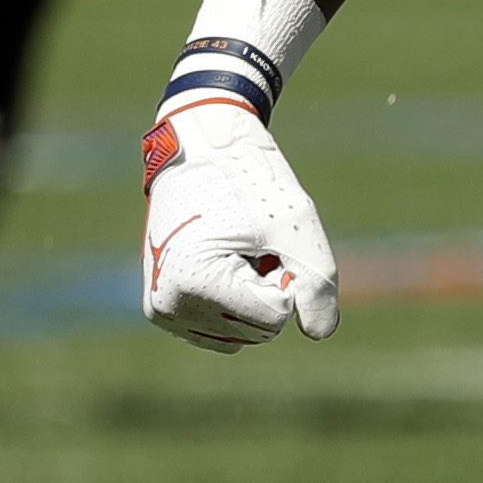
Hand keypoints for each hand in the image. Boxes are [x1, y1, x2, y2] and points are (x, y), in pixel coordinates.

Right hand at [143, 94, 339, 350]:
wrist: (200, 148)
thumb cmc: (249, 181)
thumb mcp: (295, 226)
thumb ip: (318, 284)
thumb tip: (320, 333)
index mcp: (194, 284)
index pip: (275, 318)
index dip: (285, 275)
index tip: (263, 238)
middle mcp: (169, 305)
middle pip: (258, 330)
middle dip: (266, 286)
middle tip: (248, 241)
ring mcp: (162, 310)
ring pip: (242, 334)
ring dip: (250, 294)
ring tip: (233, 248)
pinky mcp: (163, 309)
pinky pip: (221, 332)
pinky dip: (232, 302)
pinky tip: (219, 260)